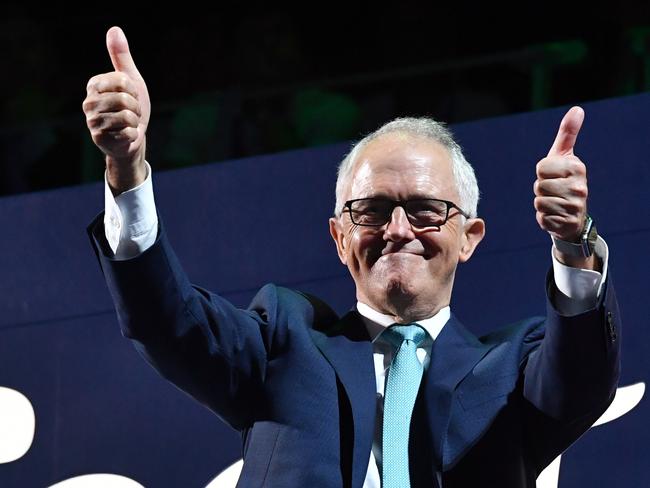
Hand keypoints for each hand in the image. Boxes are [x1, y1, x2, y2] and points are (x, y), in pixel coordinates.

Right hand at [82, 26, 149, 193]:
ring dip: (135, 122)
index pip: (123, 81)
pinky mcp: (99, 139)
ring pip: (127, 117)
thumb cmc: (132, 108)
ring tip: (128, 124)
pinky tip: (125, 136)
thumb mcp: (131, 80)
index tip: (131, 97)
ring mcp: (92, 121)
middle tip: (132, 113)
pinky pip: (127, 132)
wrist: (132, 140)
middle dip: (136, 108)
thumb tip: (115, 29)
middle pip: (125, 99)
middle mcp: (88, 102)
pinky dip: (133, 135)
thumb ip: (122, 57)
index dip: (134, 91)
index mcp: (94, 84)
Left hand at [534, 106, 596, 268]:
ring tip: (554, 203)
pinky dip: (544, 218)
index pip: (541, 167)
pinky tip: (555, 215)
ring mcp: (574, 206)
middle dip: (541, 189)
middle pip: (539, 185)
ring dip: (542, 204)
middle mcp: (580, 187)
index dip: (542, 172)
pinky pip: (542, 218)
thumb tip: (577, 109)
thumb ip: (568, 133)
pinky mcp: (566, 223)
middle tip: (553, 191)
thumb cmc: (564, 179)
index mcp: (577, 168)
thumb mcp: (564, 155)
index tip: (553, 175)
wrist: (572, 214)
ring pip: (539, 202)